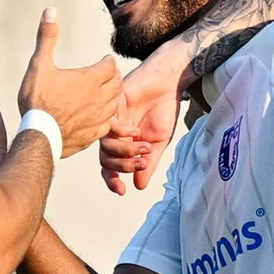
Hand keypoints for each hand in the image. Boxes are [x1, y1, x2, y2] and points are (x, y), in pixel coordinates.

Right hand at [16, 8, 123, 157]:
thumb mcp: (39, 65)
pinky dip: (108, 117)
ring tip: (107, 93)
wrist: (39, 135)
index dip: (109, 61)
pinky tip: (101, 117)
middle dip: (114, 76)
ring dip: (113, 96)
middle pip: (117, 83)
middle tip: (109, 74)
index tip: (106, 59)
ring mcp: (99, 118)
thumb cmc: (38, 100)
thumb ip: (47, 37)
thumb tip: (50, 11)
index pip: (110, 66)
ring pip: (115, 103)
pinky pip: (109, 124)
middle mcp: (99, 97)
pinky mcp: (94, 134)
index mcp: (90, 79)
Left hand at [99, 44, 186, 194]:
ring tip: (144, 147)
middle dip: (122, 167)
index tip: (122, 191)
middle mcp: (113, 133)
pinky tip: (137, 131)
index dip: (113, 180)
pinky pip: (110, 125)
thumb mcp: (158, 142)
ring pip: (106, 144)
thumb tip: (138, 186)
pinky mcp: (112, 104)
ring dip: (125, 151)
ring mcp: (111, 119)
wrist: (169, 82)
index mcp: (122, 143)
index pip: (109, 167)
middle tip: (140, 165)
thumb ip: (147, 163)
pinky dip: (123, 132)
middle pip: (104, 159)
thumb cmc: (163, 109)